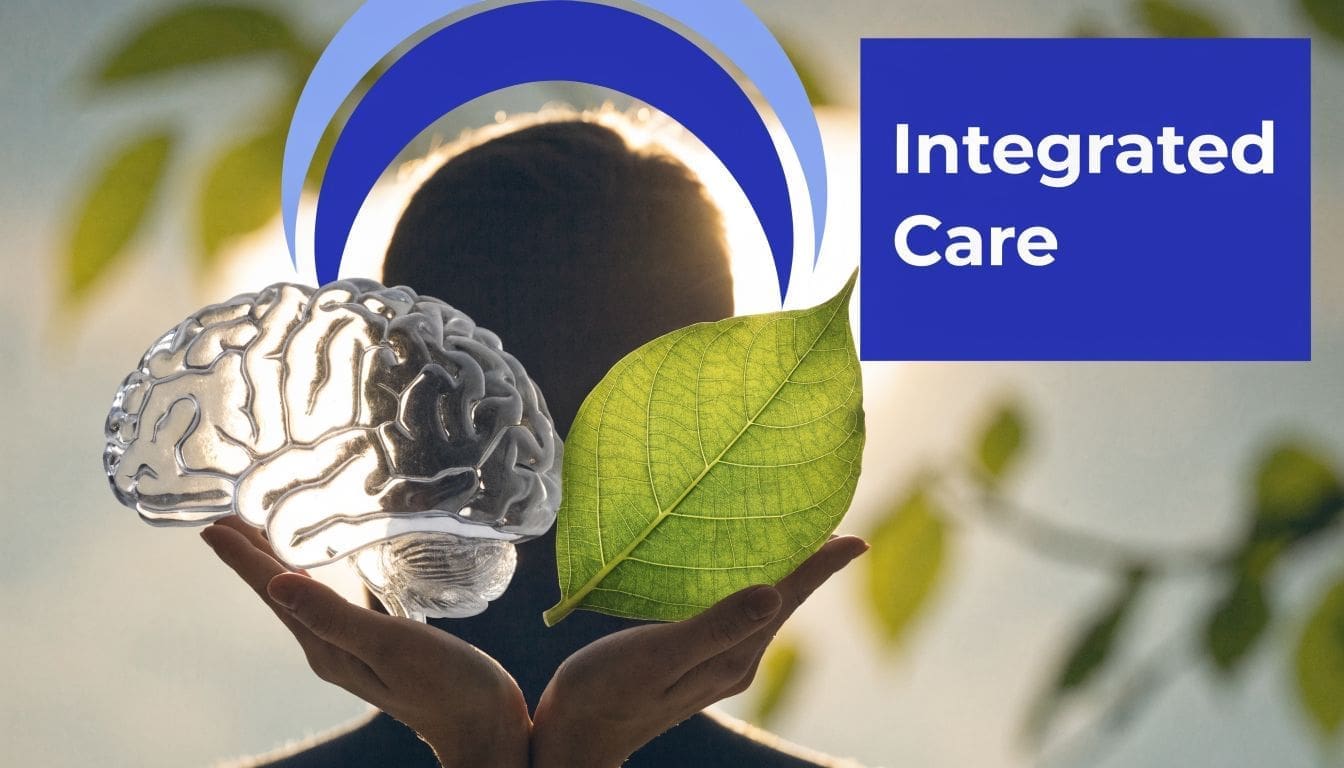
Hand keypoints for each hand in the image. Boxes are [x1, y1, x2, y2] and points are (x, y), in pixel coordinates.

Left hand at [201, 518, 529, 767]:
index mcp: (325, 647)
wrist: (483, 726)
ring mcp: (352, 649)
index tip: (213, 526)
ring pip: (305, 595)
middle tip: (230, 517)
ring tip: (268, 533)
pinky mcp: (377, 645)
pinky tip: (332, 565)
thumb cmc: (446, 686)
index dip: (243, 557)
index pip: (273, 591)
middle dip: (254, 555)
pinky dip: (322, 575)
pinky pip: (334, 601)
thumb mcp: (389, 645)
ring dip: (284, 562)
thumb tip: (276, 583)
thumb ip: (333, 615)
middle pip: (281, 592)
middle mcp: (330, 648)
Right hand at [530, 535, 868, 767]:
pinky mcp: (696, 662)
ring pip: (763, 608)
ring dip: (782, 573)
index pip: (788, 599)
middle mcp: (735, 661)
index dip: (822, 566)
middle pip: (784, 602)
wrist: (573, 737)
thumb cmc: (604, 692)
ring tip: (792, 535)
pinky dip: (748, 586)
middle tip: (826, 518)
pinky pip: (737, 616)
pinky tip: (737, 570)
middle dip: (809, 563)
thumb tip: (773, 593)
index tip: (857, 539)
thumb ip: (715, 627)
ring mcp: (718, 664)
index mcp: (733, 657)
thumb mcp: (657, 656)